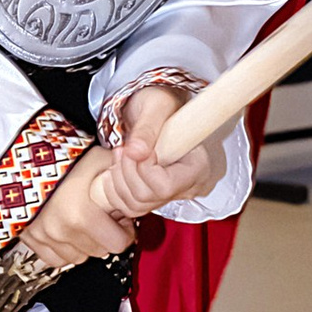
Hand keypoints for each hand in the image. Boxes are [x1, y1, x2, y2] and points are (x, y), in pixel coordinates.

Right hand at [18, 146, 139, 268]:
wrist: (18, 159)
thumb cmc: (56, 158)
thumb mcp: (95, 157)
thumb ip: (119, 169)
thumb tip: (141, 172)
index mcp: (81, 215)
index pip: (118, 244)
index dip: (125, 232)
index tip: (121, 221)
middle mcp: (62, 231)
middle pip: (100, 252)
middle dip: (106, 237)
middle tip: (104, 218)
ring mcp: (45, 238)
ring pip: (79, 258)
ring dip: (86, 244)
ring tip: (84, 222)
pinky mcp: (31, 240)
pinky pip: (55, 260)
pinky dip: (64, 249)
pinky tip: (68, 231)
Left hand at [96, 77, 225, 223]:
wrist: (153, 108)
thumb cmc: (160, 102)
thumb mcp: (156, 104)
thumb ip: (147, 127)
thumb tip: (135, 152)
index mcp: (198, 165)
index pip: (166, 186)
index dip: (144, 169)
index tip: (137, 147)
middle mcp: (187, 186)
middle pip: (148, 198)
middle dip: (126, 173)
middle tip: (123, 149)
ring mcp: (170, 195)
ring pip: (136, 206)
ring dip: (118, 181)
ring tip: (120, 156)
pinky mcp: (154, 197)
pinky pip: (129, 209)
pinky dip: (114, 191)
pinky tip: (116, 170)